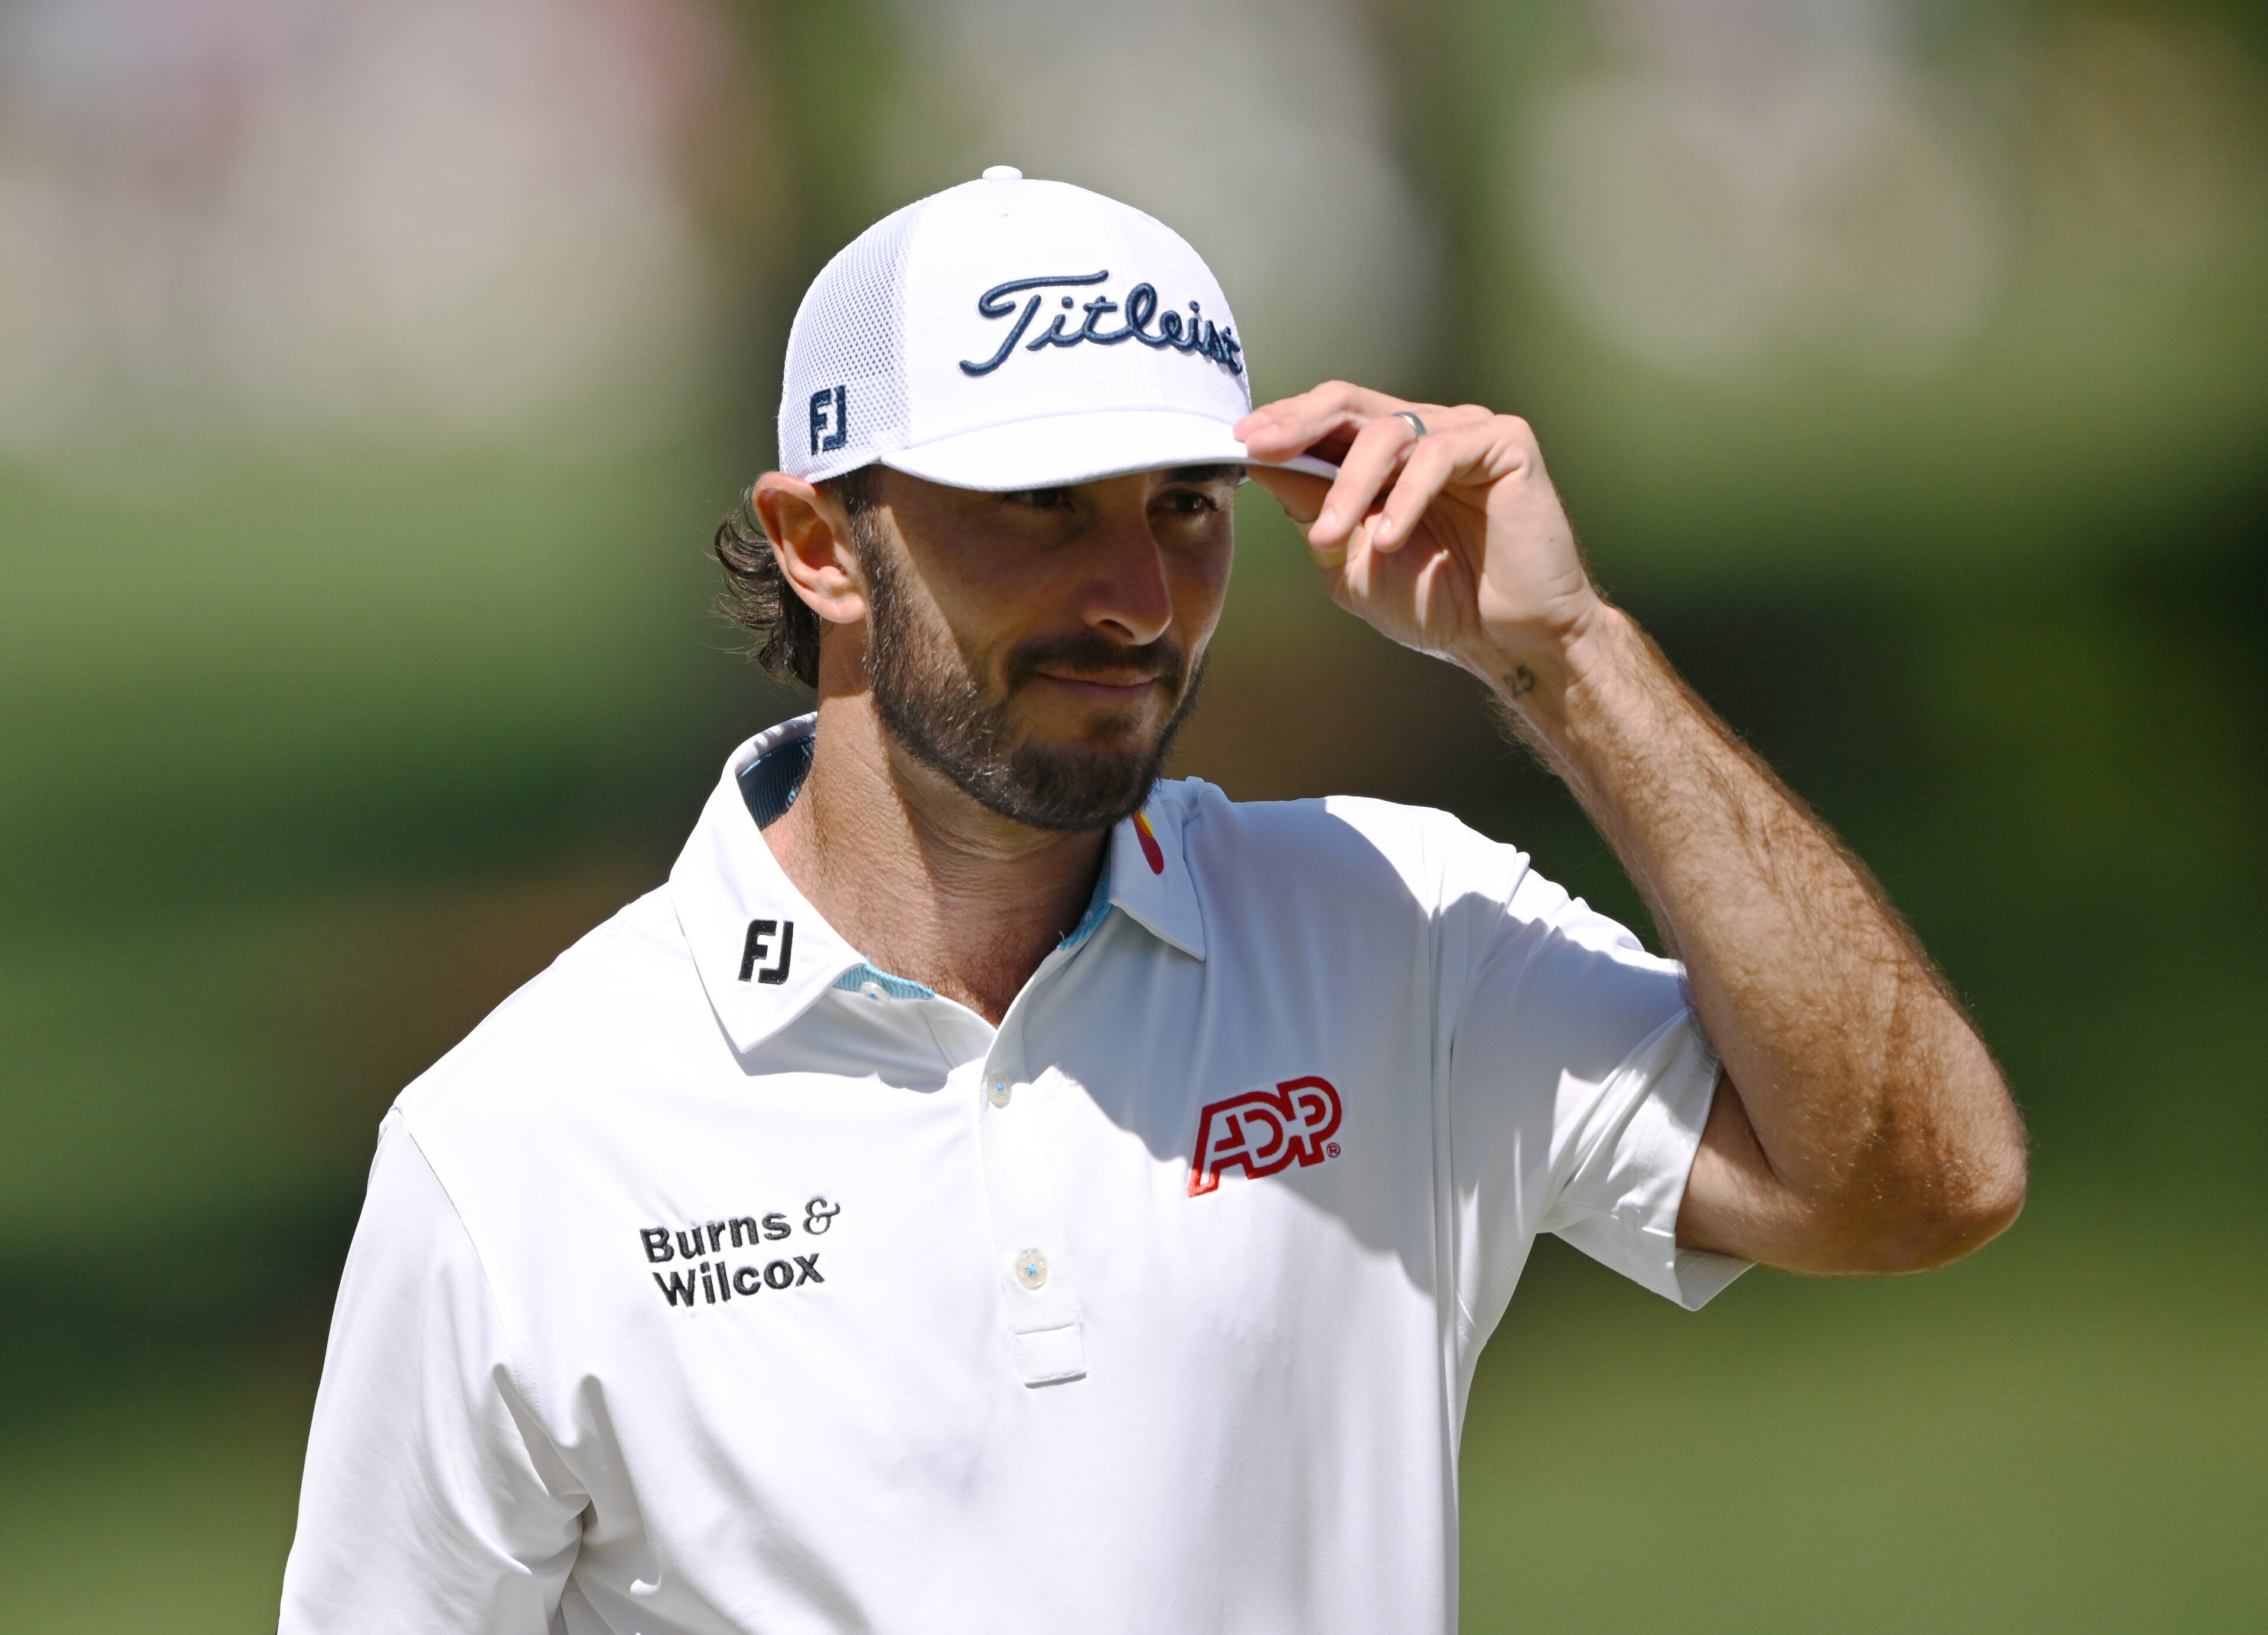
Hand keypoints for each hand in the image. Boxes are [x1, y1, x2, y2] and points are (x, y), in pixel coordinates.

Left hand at [1236, 383, 1603, 705]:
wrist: (1510, 639)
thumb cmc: (1437, 603)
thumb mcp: (1351, 561)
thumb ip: (1312, 511)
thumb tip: (1259, 463)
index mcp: (1388, 455)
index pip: (1328, 418)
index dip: (1283, 422)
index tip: (1238, 440)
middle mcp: (1427, 431)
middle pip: (1350, 403)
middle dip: (1298, 425)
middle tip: (1260, 447)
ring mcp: (1467, 432)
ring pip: (1389, 432)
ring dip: (1349, 486)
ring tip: (1331, 537)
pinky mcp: (1506, 443)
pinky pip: (1441, 453)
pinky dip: (1407, 496)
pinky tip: (1390, 538)